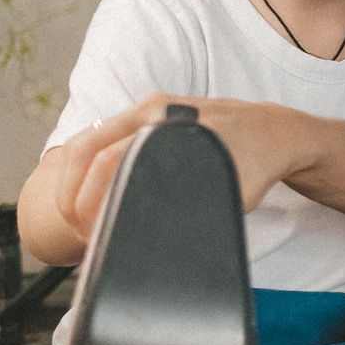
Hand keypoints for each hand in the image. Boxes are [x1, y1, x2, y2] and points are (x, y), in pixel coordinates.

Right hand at [51, 94, 292, 236]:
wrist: (274, 131)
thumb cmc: (255, 164)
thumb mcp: (227, 193)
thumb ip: (190, 207)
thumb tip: (151, 235)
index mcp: (168, 125)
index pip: (109, 159)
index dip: (90, 200)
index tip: (91, 232)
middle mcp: (152, 110)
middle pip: (86, 146)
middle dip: (71, 193)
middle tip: (79, 232)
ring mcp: (148, 109)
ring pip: (88, 140)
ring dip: (73, 179)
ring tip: (80, 219)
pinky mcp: (148, 116)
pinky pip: (102, 137)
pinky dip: (85, 166)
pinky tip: (89, 196)